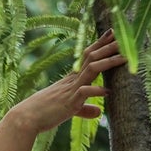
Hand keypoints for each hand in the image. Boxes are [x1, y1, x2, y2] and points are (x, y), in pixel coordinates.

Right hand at [10, 31, 126, 137]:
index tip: (112, 32)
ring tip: (125, 57)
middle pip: (92, 57)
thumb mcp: (69, 110)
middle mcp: (72, 80)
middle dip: (109, 47)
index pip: (88, 56)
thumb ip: (84, 108)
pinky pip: (84, 92)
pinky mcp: (69, 102)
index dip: (100, 44)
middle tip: (124, 36)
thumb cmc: (45, 113)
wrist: (26, 118)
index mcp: (72, 79)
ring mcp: (70, 90)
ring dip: (108, 62)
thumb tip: (98, 112)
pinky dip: (96, 90)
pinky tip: (107, 91)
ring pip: (91, 69)